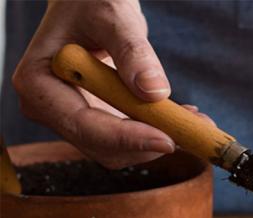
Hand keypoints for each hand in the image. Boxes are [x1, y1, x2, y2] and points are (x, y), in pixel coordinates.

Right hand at [11, 0, 210, 168]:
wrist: (91, 5)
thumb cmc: (92, 2)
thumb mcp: (112, 17)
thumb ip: (132, 51)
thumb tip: (153, 91)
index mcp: (39, 84)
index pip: (83, 126)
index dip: (127, 138)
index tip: (168, 139)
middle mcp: (52, 109)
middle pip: (104, 147)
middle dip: (150, 142)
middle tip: (194, 127)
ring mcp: (74, 119)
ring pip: (122, 150)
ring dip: (160, 139)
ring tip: (193, 117)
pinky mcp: (98, 121)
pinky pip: (132, 138)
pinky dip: (160, 131)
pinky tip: (183, 114)